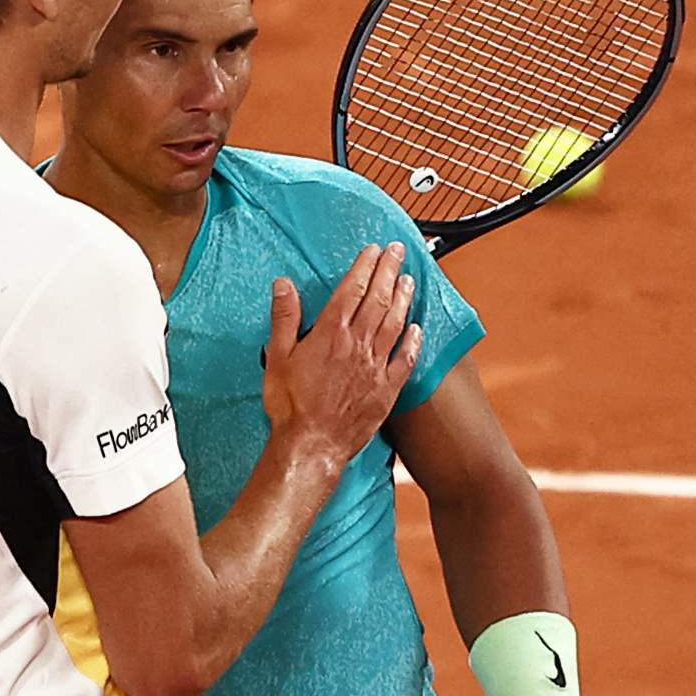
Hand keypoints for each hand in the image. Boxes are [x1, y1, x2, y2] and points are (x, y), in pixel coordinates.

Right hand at [258, 245, 423, 465]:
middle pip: (378, 299)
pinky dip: (413, 342)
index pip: (353, 289)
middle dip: (389, 271)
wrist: (312, 444)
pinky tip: (418, 329)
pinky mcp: (386, 390)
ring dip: (403, 298)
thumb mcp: (278, 357)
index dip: (365, 266)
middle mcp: (357, 344)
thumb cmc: (291, 405)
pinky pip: (405, 360)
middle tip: (398, 252)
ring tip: (410, 280)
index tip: (374, 250)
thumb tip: (284, 285)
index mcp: (331, 333)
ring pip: (395, 324)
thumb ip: (285, 317)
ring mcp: (375, 367)